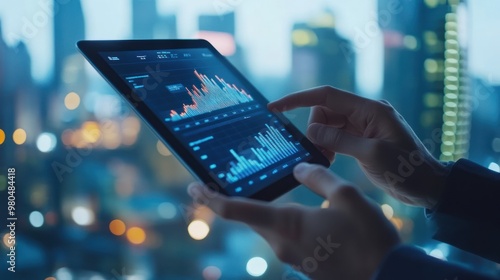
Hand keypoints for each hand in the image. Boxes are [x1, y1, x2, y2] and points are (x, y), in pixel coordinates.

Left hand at [188, 163, 399, 279]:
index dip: (211, 198)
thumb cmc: (368, 238)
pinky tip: (295, 212)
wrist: (386, 278)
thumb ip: (318, 177)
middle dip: (231, 201)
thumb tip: (299, 169)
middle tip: (220, 182)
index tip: (194, 187)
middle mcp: (281, 243)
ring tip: (260, 191)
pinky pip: (283, 238)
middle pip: (248, 218)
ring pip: (267, 227)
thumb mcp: (346, 197)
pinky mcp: (304, 264)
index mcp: (286, 223)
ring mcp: (292, 257)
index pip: (236, 210)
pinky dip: (279, 222)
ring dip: (259, 210)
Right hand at [268, 86, 447, 208]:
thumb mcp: (372, 155)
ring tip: (326, 159)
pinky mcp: (361, 138)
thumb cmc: (407, 170)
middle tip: (317, 153)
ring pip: (328, 124)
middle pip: (324, 111)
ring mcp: (363, 125)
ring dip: (320, 140)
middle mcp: (365, 113)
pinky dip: (327, 145)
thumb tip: (311, 130)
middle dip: (314, 129)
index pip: (327, 96)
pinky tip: (330, 159)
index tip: (276, 106)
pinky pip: (335, 135)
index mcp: (370, 110)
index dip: (298, 98)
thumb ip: (340, 140)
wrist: (427, 186)